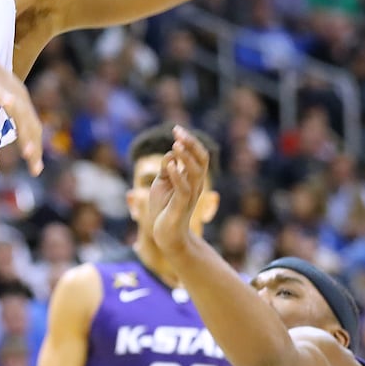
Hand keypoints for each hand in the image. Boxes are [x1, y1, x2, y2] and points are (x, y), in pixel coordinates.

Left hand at [149, 126, 206, 252]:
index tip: (177, 129)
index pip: (198, 156)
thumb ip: (167, 168)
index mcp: (192, 179)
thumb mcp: (163, 183)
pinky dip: (177, 176)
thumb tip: (170, 152)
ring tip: (176, 145)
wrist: (166, 236)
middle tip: (178, 131)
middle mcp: (195, 185)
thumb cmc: (165, 208)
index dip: (190, 141)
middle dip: (191, 144)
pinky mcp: (180, 206)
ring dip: (186, 158)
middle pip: (201, 160)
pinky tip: (170, 165)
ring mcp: (189, 196)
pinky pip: (183, 189)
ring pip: (196, 173)